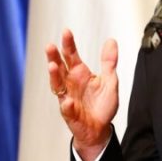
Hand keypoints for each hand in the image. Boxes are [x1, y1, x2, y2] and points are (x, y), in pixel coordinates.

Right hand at [46, 29, 118, 160]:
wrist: (100, 128)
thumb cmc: (102, 105)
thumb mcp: (110, 81)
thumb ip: (109, 62)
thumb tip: (111, 41)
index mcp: (80, 73)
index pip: (71, 55)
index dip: (68, 44)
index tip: (66, 32)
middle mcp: (70, 83)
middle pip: (59, 67)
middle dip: (53, 56)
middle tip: (50, 46)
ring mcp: (67, 97)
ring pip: (57, 85)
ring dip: (54, 76)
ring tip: (53, 66)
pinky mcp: (69, 113)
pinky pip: (66, 108)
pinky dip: (66, 105)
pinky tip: (68, 101)